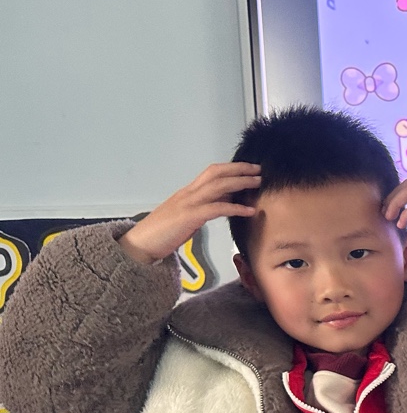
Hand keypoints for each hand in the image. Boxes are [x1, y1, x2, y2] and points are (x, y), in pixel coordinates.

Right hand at [120, 163, 259, 263]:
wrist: (141, 244)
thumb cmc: (163, 233)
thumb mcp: (188, 217)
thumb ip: (205, 208)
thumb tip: (226, 204)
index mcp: (188, 193)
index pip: (211, 172)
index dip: (232, 168)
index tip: (249, 169)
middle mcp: (188, 193)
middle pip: (216, 173)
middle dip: (239, 169)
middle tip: (259, 170)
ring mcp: (188, 203)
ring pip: (218, 186)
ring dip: (240, 183)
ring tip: (258, 183)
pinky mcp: (189, 217)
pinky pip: (216, 208)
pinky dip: (235, 208)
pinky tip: (249, 211)